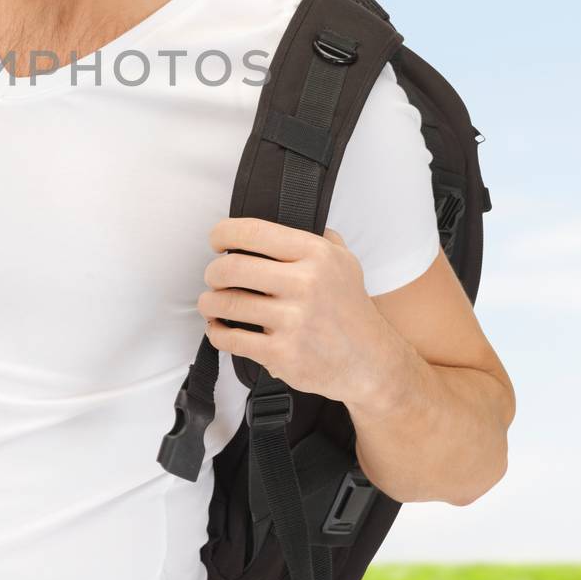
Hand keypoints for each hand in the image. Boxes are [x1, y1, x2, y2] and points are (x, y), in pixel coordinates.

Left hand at [197, 216, 392, 406]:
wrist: (371, 362)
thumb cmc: (350, 310)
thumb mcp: (345, 261)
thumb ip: (318, 236)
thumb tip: (288, 217)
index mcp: (316, 254)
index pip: (253, 232)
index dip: (223, 233)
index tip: (216, 241)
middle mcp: (305, 284)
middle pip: (231, 268)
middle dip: (213, 272)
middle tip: (214, 277)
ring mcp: (293, 321)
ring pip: (226, 304)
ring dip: (209, 303)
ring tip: (211, 303)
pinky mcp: (282, 354)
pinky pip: (231, 339)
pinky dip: (216, 333)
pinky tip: (219, 328)